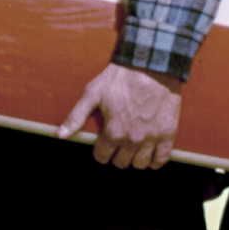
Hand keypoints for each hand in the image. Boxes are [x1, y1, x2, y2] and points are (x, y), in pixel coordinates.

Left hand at [57, 63, 182, 168]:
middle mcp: (132, 139)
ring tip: (134, 150)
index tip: (103, 144)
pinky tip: (151, 156)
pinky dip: (155, 161)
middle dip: (117, 155)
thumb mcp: (93, 93)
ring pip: (140, 164)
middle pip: (121, 162)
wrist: (151, 65)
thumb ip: (76, 116)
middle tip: (119, 145)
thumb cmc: (120, 77)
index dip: (101, 151)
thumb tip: (60, 135)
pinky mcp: (168, 133)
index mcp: (112, 132)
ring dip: (135, 159)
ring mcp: (151, 138)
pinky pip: (161, 159)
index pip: (102, 156)